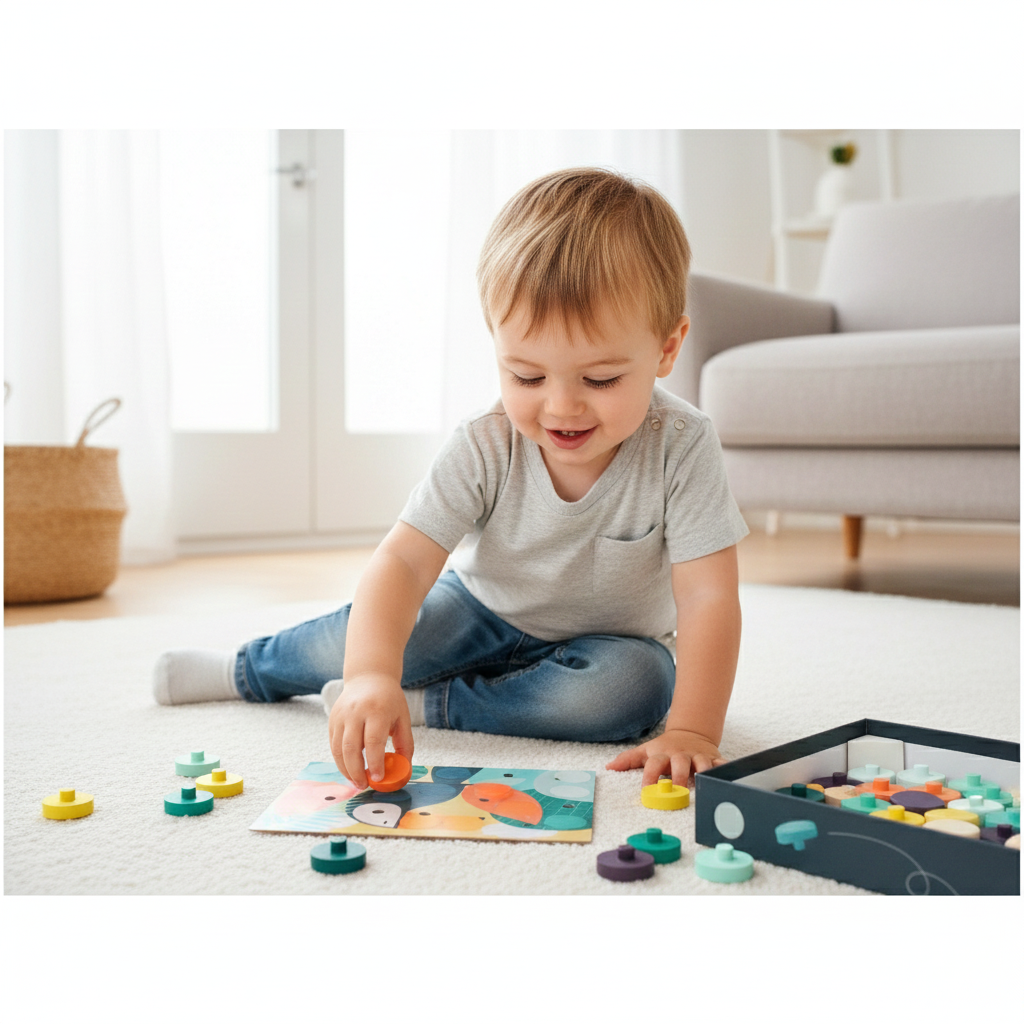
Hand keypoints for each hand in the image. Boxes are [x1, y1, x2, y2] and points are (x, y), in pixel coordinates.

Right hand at [328, 673, 413, 789]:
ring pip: (338, 749)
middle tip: (364, 785)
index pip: (373, 741)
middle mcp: (356, 712)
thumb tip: (404, 769)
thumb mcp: (403, 717)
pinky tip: (349, 769)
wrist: (368, 677)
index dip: (375, 763)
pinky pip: (333, 745)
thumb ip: (405, 743)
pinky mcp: (332, 719)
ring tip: (357, 781)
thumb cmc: (389, 700)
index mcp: (377, 710)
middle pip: (351, 748)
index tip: (378, 778)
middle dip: (356, 771)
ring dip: (346, 769)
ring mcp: (341, 715)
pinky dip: (340, 760)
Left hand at [605, 729, 725, 786]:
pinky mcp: (713, 758)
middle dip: (679, 776)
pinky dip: (725, 769)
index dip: (649, 777)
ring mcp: (698, 756)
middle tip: (678, 791)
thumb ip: (627, 760)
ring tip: (704, 783)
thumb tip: (609, 767)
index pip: (653, 764)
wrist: (689, 733)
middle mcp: (680, 755)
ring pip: (703, 762)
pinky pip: (721, 763)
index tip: (646, 791)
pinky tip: (727, 777)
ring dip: (703, 771)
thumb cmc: (664, 749)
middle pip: (679, 763)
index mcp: (662, 754)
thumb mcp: (645, 751)